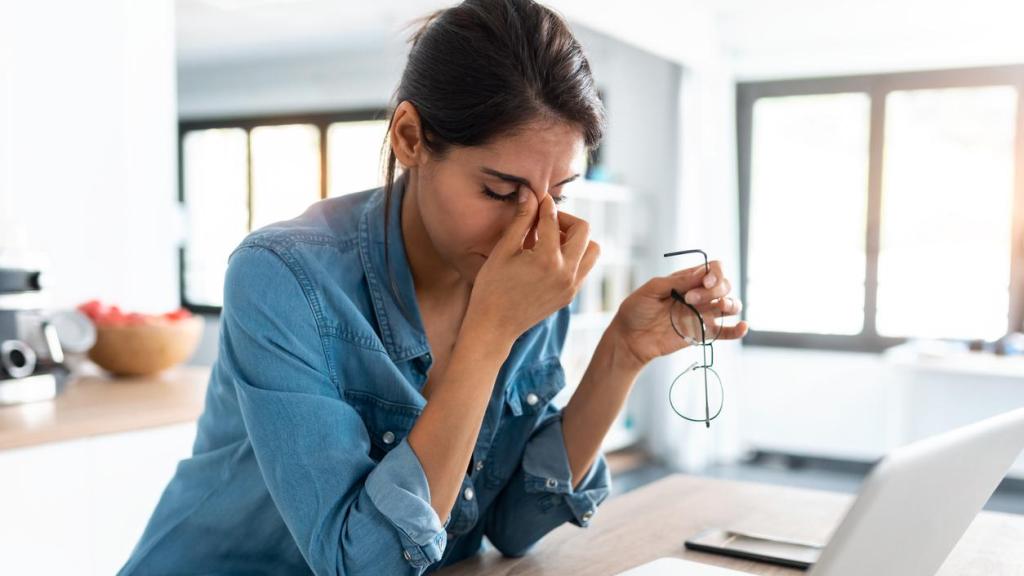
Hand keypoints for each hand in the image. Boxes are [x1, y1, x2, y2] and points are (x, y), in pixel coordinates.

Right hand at [466, 189, 599, 344]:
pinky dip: (574, 256)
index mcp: (547, 259)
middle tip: (545, 221)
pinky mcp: (570, 295)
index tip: (537, 198)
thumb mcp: (503, 250)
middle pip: (583, 230)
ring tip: (552, 240)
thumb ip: (521, 220)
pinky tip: (551, 257)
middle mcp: (566, 273)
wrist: (494, 326)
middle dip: (565, 219)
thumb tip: (530, 193)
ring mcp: (572, 286)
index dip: (544, 205)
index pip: (553, 220)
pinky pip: (584, 267)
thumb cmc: (491, 288)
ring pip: (592, 250)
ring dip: (576, 239)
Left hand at [609, 260, 748, 367]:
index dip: (715, 273)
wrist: (630, 338)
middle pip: (724, 285)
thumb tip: (700, 274)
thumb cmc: (636, 310)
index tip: (704, 282)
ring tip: (720, 307)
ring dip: (730, 303)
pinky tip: (742, 327)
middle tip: (690, 299)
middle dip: (714, 289)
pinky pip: (725, 332)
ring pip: (730, 305)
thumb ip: (676, 282)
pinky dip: (737, 330)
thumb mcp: (651, 290)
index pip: (713, 269)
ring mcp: (702, 314)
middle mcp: (699, 295)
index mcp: (687, 280)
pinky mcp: (702, 333)